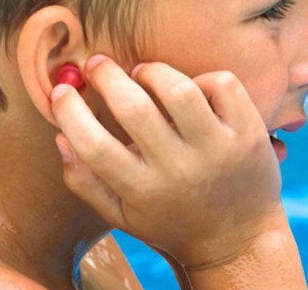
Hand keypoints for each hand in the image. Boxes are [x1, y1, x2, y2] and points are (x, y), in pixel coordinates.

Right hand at [52, 55, 285, 268]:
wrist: (238, 242)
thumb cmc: (171, 223)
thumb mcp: (122, 215)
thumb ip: (85, 181)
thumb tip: (59, 135)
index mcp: (143, 190)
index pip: (94, 146)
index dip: (69, 112)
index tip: (61, 92)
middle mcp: (179, 169)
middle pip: (134, 108)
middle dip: (106, 76)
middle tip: (96, 64)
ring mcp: (218, 150)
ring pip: (179, 90)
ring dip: (152, 71)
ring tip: (141, 73)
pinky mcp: (248, 134)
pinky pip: (223, 85)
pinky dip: (202, 77)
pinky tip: (191, 88)